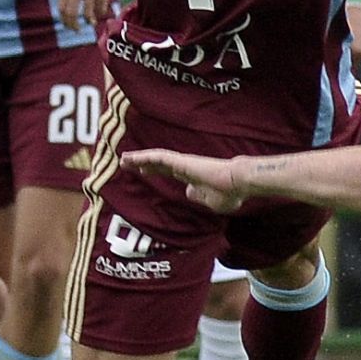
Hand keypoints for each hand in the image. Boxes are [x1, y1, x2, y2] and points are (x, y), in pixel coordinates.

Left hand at [59, 0, 121, 30]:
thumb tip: (71, 18)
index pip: (61, 8)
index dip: (65, 20)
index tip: (70, 26)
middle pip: (71, 13)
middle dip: (74, 25)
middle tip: (79, 30)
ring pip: (88, 14)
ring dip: (91, 20)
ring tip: (94, 20)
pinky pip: (100, 10)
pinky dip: (102, 14)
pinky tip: (103, 12)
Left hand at [123, 148, 245, 212]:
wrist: (237, 184)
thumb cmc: (229, 194)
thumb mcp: (212, 202)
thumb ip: (199, 197)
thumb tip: (189, 193)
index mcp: (190, 177)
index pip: (168, 173)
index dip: (154, 171)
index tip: (143, 172)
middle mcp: (184, 168)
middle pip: (158, 164)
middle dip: (142, 164)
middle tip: (125, 163)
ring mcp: (182, 163)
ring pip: (155, 159)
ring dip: (138, 159)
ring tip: (123, 158)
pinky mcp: (181, 161)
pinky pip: (158, 157)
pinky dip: (145, 157)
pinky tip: (133, 158)